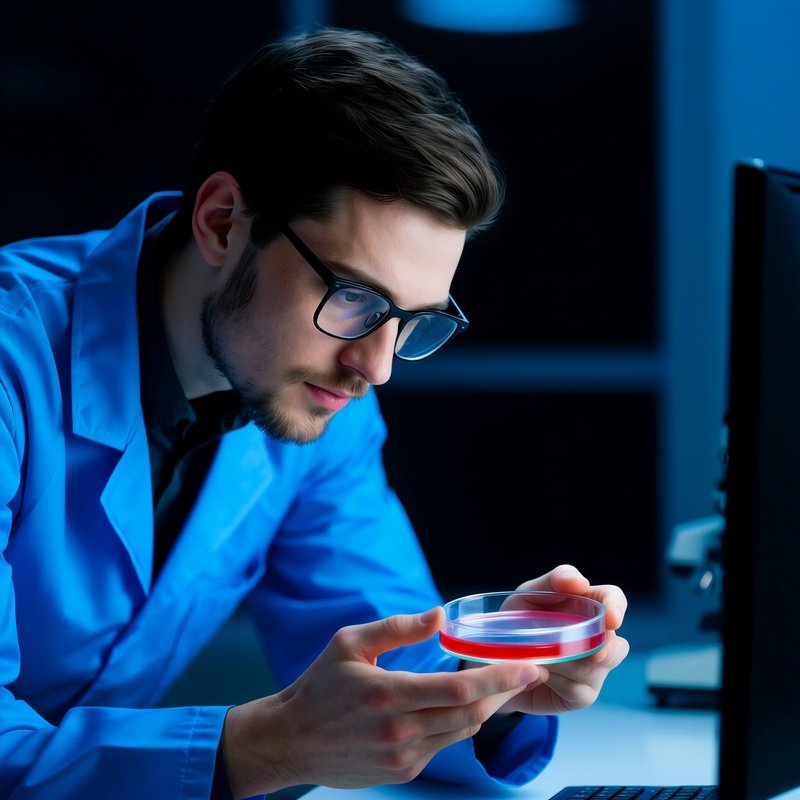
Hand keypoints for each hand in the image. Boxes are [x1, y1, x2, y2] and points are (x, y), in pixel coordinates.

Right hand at [221, 608, 546, 797]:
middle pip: (471, 714)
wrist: (291, 741)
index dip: (500, 678)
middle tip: (526, 671)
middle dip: (504, 691)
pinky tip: (458, 706)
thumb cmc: (319, 687)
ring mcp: (403, 757)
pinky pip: (443, 745)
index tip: (528, 666)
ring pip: (462, 733)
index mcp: (387, 695)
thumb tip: (439, 615)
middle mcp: (399, 732)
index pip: (459, 689)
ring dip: (485, 708)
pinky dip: (458, 724)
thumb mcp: (349, 642)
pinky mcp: (403, 772)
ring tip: (498, 684)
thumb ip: (397, 628)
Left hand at [495, 564, 629, 714]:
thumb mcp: (527, 596)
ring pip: (595, 669)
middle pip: (617, 645)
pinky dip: (556, 681)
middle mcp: (598, 638)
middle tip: (592, 654)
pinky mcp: (583, 695)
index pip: (613, 599)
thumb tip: (579, 581)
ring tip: (538, 656)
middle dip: (606, 650)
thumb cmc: (517, 621)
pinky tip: (539, 674)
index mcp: (587, 606)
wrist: (497, 662)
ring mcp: (594, 669)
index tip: (612, 619)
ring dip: (565, 663)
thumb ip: (553, 582)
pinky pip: (578, 690)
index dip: (616, 607)